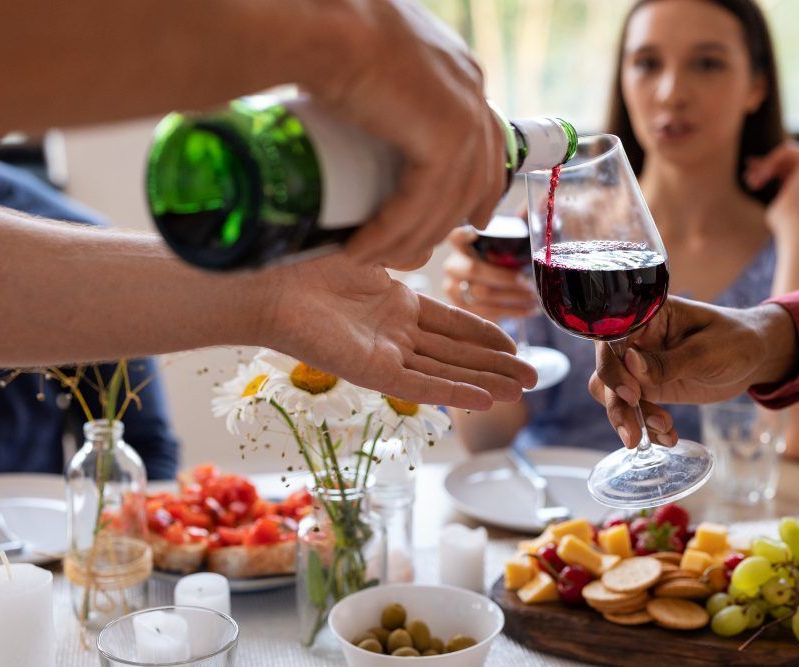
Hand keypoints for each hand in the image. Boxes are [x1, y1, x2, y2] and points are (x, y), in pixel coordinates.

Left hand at [258, 252, 535, 409]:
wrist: (264, 279)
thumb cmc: (305, 260)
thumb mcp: (369, 250)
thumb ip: (402, 252)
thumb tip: (431, 230)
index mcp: (394, 305)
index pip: (450, 324)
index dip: (484, 335)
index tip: (515, 345)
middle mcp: (392, 334)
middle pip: (455, 354)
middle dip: (496, 366)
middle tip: (534, 378)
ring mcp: (382, 354)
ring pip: (444, 372)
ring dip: (485, 382)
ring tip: (522, 391)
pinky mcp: (368, 370)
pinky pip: (418, 385)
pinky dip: (452, 392)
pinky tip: (485, 400)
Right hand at [319, 0, 503, 268]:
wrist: (318, 24)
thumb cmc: (324, 29)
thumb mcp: (368, 56)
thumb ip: (380, 79)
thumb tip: (359, 101)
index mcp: (459, 71)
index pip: (484, 137)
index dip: (479, 183)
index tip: (470, 217)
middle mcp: (471, 92)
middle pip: (477, 174)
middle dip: (457, 219)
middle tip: (427, 250)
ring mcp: (463, 117)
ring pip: (446, 200)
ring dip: (408, 237)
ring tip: (374, 255)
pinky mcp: (444, 141)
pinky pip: (421, 205)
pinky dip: (391, 233)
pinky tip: (365, 249)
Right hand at [442, 227, 538, 321]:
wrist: (499, 287)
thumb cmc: (505, 257)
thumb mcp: (513, 238)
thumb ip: (524, 220)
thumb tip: (546, 200)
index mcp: (461, 243)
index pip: (455, 236)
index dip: (462, 234)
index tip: (476, 233)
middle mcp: (453, 265)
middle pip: (474, 270)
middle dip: (504, 277)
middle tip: (528, 281)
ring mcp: (453, 288)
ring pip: (481, 294)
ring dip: (512, 297)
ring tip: (534, 297)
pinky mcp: (462, 309)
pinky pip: (486, 313)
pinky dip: (512, 311)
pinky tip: (530, 309)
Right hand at [588, 298, 797, 444]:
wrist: (757, 357)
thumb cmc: (736, 340)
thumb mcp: (708, 351)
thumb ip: (669, 361)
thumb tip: (630, 364)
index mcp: (647, 315)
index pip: (612, 337)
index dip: (613, 366)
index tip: (632, 393)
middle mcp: (636, 338)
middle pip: (607, 370)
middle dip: (618, 403)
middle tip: (635, 431)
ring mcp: (640, 365)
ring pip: (613, 393)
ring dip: (629, 418)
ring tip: (662, 431)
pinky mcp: (649, 387)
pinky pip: (634, 409)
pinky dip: (646, 426)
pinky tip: (668, 436)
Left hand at [745, 141, 798, 235]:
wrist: (794, 227)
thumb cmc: (783, 221)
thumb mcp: (779, 198)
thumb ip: (781, 182)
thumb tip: (768, 168)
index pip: (791, 164)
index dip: (769, 167)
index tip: (751, 175)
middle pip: (787, 157)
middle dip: (764, 166)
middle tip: (747, 178)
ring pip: (784, 153)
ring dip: (765, 166)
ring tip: (752, 182)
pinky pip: (784, 150)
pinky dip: (769, 162)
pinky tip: (761, 178)